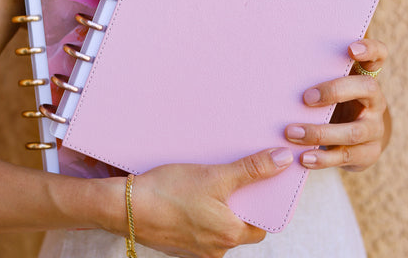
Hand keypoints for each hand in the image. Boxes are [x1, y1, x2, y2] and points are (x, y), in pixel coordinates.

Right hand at [102, 148, 291, 257]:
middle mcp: (215, 249)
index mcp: (229, 236)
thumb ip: (252, 169)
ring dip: (220, 204)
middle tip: (235, 175)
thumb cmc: (169, 192)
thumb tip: (282, 160)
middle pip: (240, 223)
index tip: (262, 183)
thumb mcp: (215, 176)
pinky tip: (192, 192)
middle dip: (240, 201)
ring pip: (219, 224)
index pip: (261, 224)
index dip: (264, 203)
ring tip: (214, 180)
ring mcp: (195, 248)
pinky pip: (201, 225)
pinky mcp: (180, 241)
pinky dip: (203, 210)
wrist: (124, 207)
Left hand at [285, 39, 387, 171]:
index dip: (369, 50)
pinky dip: (322, 159)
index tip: (351, 48)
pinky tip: (303, 158)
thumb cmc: (331, 104)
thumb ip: (313, 75)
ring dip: (319, 132)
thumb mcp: (327, 87)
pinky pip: (346, 157)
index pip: (378, 56)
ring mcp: (374, 128)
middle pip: (366, 89)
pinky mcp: (367, 153)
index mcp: (364, 78)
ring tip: (291, 132)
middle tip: (305, 97)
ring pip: (353, 131)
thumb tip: (276, 60)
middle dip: (335, 91)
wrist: (354, 139)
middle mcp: (374, 101)